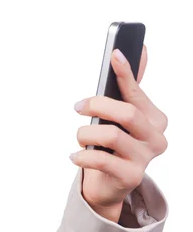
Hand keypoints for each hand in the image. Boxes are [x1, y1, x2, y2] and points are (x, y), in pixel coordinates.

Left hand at [70, 45, 167, 221]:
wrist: (110, 182)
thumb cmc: (114, 141)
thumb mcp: (120, 113)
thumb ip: (130, 84)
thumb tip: (141, 49)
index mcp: (155, 118)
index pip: (137, 92)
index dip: (125, 73)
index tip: (115, 54)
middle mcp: (156, 138)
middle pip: (126, 113)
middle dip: (96, 105)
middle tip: (78, 107)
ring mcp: (145, 158)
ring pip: (111, 135)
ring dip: (86, 134)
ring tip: (80, 138)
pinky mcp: (131, 177)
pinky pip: (101, 160)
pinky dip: (82, 156)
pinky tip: (75, 157)